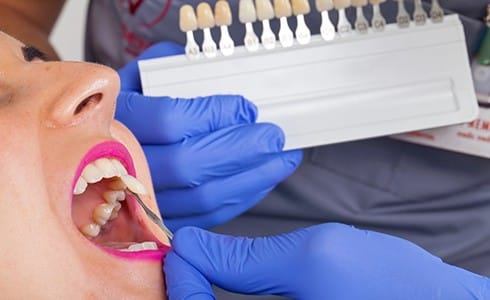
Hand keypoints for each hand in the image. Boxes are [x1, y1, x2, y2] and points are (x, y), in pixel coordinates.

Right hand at [116, 42, 302, 229]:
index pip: (168, 120)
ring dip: (249, 179)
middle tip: (273, 136)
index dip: (213, 116)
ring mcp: (140, 194)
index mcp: (118, 114)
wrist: (115, 126)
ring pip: (199, 197)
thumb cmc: (144, 94)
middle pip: (186, 165)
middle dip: (240, 151)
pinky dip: (240, 198)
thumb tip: (240, 88)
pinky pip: (204, 215)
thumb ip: (190, 70)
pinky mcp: (162, 214)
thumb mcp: (158, 67)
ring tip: (280, 159)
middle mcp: (122, 160)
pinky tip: (261, 179)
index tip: (246, 108)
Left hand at [164, 224, 489, 299]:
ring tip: (205, 258)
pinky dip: (229, 294)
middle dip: (189, 286)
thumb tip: (196, 246)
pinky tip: (234, 274)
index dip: (182, 280)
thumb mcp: (314, 259)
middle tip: (188, 253)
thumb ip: (246, 257)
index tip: (183, 249)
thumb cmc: (393, 290)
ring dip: (206, 289)